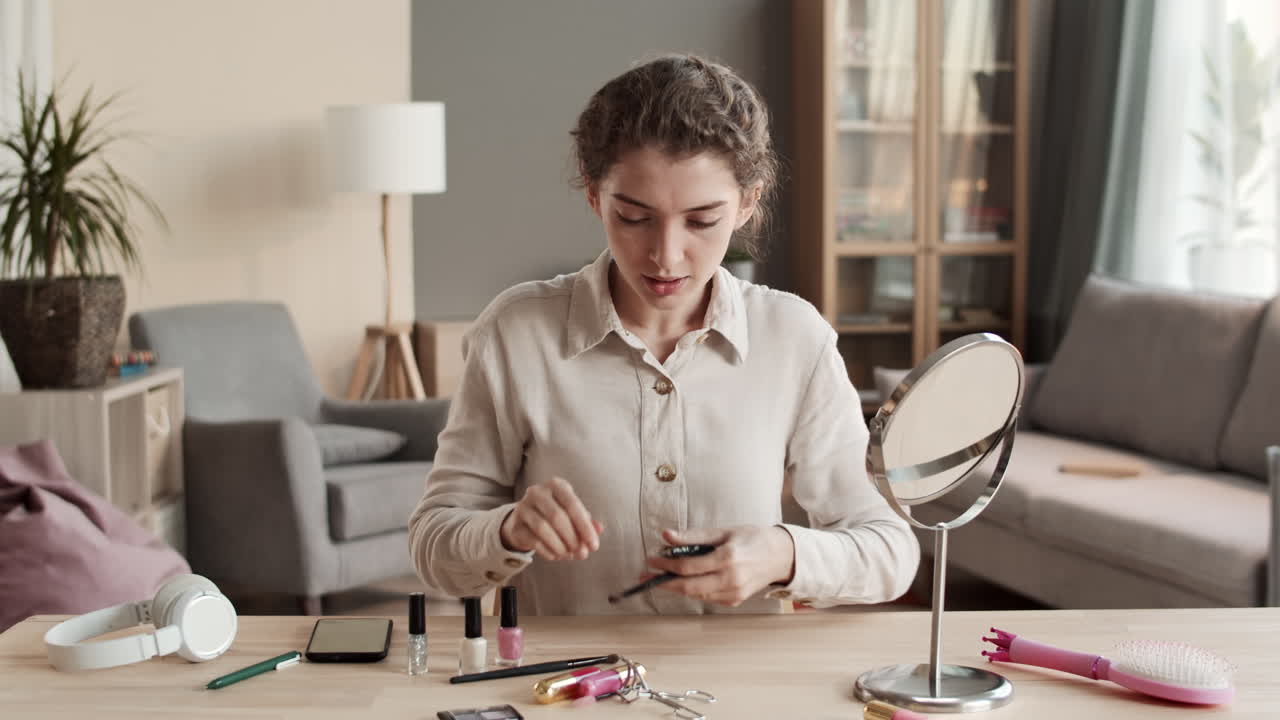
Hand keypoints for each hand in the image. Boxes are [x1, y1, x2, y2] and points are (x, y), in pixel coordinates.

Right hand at [500, 476, 603, 560]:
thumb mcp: (573, 515)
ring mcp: (523, 507)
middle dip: (572, 538)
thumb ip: (587, 521)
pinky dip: (548, 551)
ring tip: (569, 555)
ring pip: (543, 528)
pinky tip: (556, 556)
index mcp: (556, 485)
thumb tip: (599, 529)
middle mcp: (538, 492)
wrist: (525, 520)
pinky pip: (533, 540)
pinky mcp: (516, 525)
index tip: (594, 546)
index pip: (573, 505)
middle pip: (557, 516)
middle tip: (582, 553)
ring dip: (560, 546)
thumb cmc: (555, 515)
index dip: (585, 527)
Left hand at [643, 526, 795, 606]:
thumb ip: (693, 536)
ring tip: (661, 577)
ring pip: (695, 594)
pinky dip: (692, 590)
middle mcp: (730, 579)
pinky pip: (706, 597)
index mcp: (727, 558)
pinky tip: (683, 581)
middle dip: (664, 582)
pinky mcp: (734, 601)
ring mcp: (733, 593)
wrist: (779, 556)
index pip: (687, 566)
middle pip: (688, 586)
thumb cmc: (751, 538)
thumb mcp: (723, 531)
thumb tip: (666, 535)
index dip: (665, 564)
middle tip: (645, 577)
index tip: (651, 559)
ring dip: (675, 587)